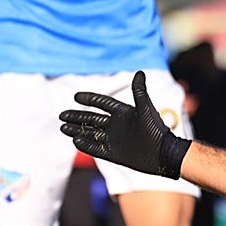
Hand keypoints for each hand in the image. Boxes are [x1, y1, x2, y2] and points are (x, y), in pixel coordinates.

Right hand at [59, 70, 190, 177]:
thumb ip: (139, 91)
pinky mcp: (115, 153)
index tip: (76, 97)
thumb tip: (139, 72)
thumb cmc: (156, 129)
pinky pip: (96, 148)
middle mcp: (117, 125)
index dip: (90, 99)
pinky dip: (85, 144)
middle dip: (77, 117)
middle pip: (92, 119)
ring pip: (91, 133)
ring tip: (63, 127)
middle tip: (62, 115)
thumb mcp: (145, 109)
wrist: (163, 153)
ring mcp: (115, 139)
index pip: (103, 103)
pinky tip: (74, 140)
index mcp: (123, 112)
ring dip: (77, 130)